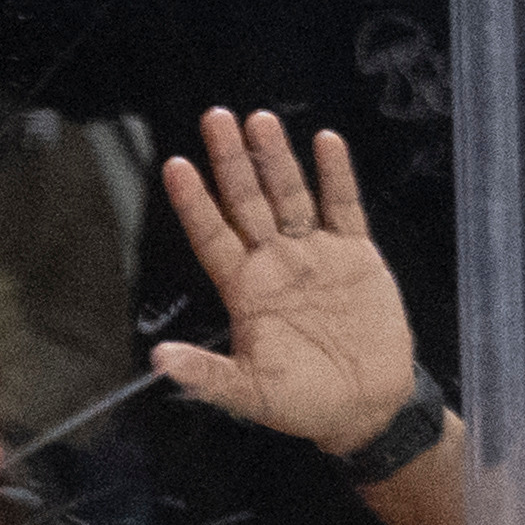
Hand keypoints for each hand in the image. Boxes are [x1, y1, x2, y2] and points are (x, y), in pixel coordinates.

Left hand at [147, 107, 421, 458]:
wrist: (365, 406)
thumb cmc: (303, 403)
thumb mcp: (250, 394)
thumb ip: (206, 375)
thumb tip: (159, 359)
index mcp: (246, 291)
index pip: (213, 236)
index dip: (196, 202)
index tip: (176, 166)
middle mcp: (275, 264)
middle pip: (248, 202)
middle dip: (232, 161)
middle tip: (215, 117)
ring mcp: (315, 255)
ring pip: (291, 195)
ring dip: (276, 158)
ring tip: (260, 120)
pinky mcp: (355, 255)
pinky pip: (344, 207)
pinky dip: (336, 175)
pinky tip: (325, 142)